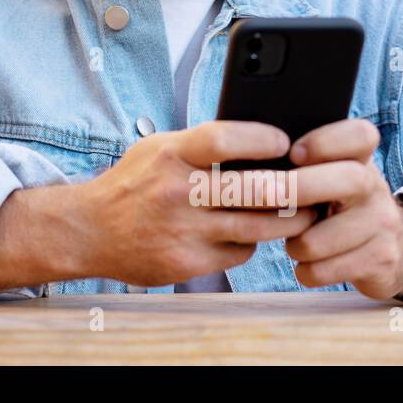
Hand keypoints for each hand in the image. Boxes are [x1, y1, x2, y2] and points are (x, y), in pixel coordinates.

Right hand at [75, 121, 318, 287]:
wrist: (88, 230)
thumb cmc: (134, 183)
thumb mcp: (157, 149)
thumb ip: (199, 144)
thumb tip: (261, 139)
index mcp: (169, 154)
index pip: (224, 139)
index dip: (262, 139)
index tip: (284, 142)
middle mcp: (176, 192)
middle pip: (253, 189)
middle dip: (294, 187)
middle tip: (314, 183)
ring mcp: (182, 231)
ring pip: (257, 227)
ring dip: (288, 219)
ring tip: (303, 211)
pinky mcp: (186, 263)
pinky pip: (240, 252)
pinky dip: (253, 242)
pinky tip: (252, 232)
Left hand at [281, 119, 402, 299]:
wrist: (393, 251)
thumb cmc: (340, 207)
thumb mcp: (332, 178)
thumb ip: (304, 165)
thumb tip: (251, 159)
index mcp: (361, 161)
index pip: (360, 135)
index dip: (325, 141)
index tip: (293, 154)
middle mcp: (376, 188)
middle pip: (349, 179)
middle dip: (299, 189)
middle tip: (269, 199)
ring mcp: (382, 225)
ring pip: (322, 238)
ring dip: (295, 245)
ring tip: (294, 243)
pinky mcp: (380, 261)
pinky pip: (325, 269)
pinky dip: (306, 271)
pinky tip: (308, 264)